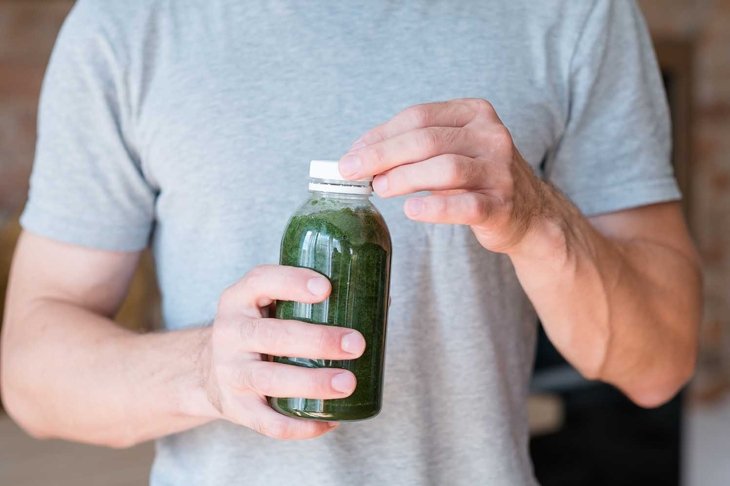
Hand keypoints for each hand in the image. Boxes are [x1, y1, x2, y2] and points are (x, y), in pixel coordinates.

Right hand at [201, 265, 365, 439]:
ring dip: (312, 383)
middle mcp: (229, 333)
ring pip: (270, 380)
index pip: (261, 281)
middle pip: (272, 335)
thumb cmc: (259, 328)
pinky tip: (331, 421)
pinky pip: (267, 422)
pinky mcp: (235, 408)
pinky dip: (300, 425)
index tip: (327, 289)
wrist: (209, 369)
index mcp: (239, 298)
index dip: (292, 283)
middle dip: (318, 340)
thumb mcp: (268, 304)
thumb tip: (380, 301)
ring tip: (348, 383)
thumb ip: (311, 299)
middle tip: (356, 344)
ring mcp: (230, 372)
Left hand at [339, 98, 549, 252]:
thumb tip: (359, 155)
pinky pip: (465, 205)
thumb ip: (413, 148)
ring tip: (379, 188)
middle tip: (352, 172)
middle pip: (426, 140)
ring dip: (404, 178)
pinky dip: (434, 207)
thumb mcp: (451, 150)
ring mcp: (500, 171)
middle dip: (382, 155)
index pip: (418, 117)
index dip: (380, 135)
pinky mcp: (502, 205)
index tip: (352, 154)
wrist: (529, 214)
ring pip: (445, 168)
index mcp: (475, 113)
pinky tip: (411, 210)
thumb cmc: (477, 179)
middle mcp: (491, 136)